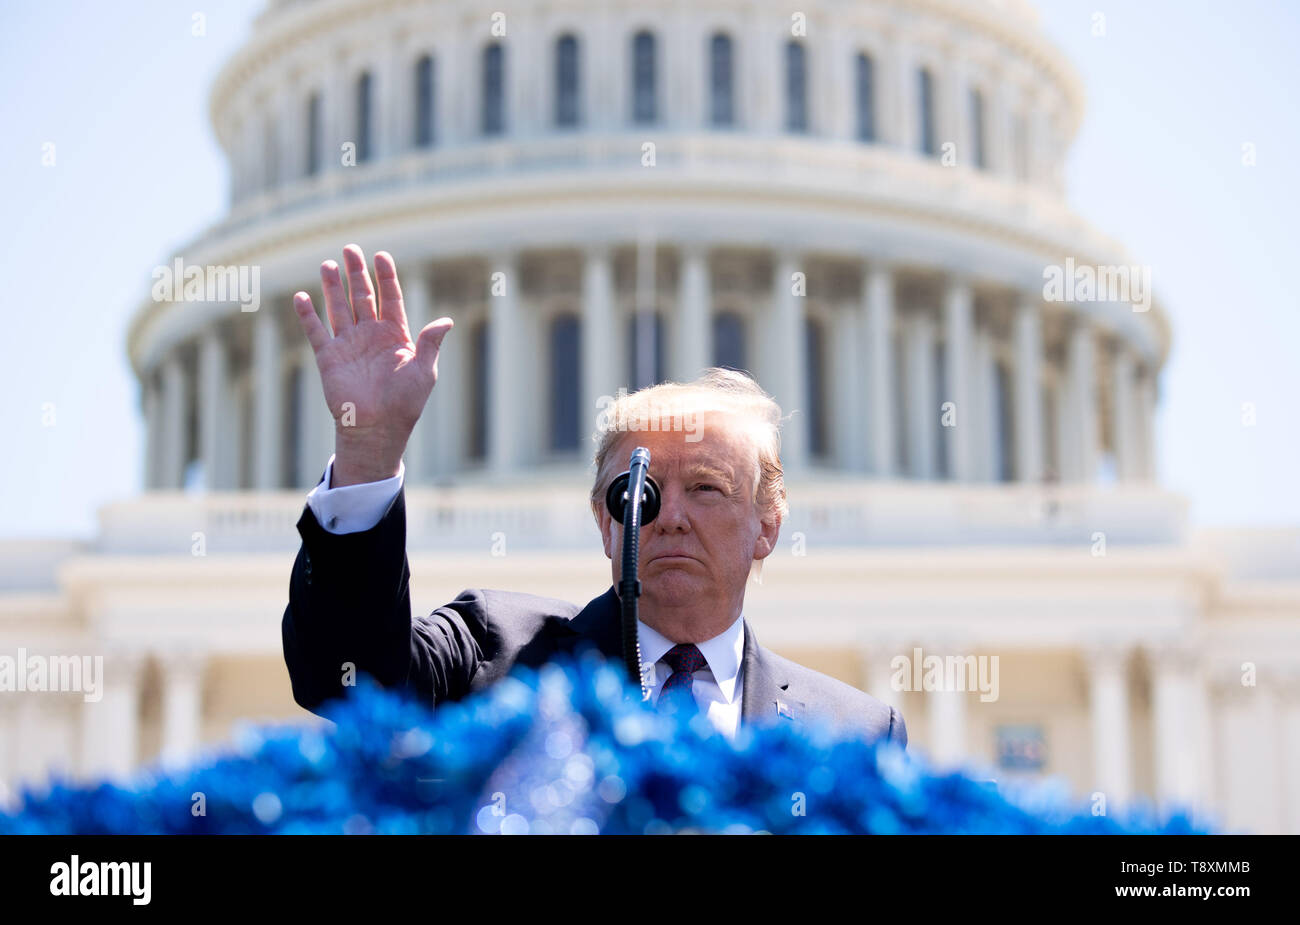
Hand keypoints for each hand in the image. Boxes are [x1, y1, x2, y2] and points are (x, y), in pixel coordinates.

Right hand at [292, 244, 452, 486]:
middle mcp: (370, 335)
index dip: (386, 277)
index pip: (390, 298)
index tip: (381, 256)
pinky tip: (302, 296)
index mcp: (395, 336)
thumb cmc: (405, 404)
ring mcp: (349, 345)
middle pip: (363, 296)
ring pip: (339, 308)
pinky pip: (316, 331)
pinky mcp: (329, 357)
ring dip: (333, 287)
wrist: (378, 428)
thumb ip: (430, 344)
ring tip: (328, 264)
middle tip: (350, 249)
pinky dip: (308, 314)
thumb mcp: (424, 371)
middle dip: (357, 273)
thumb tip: (446, 321)